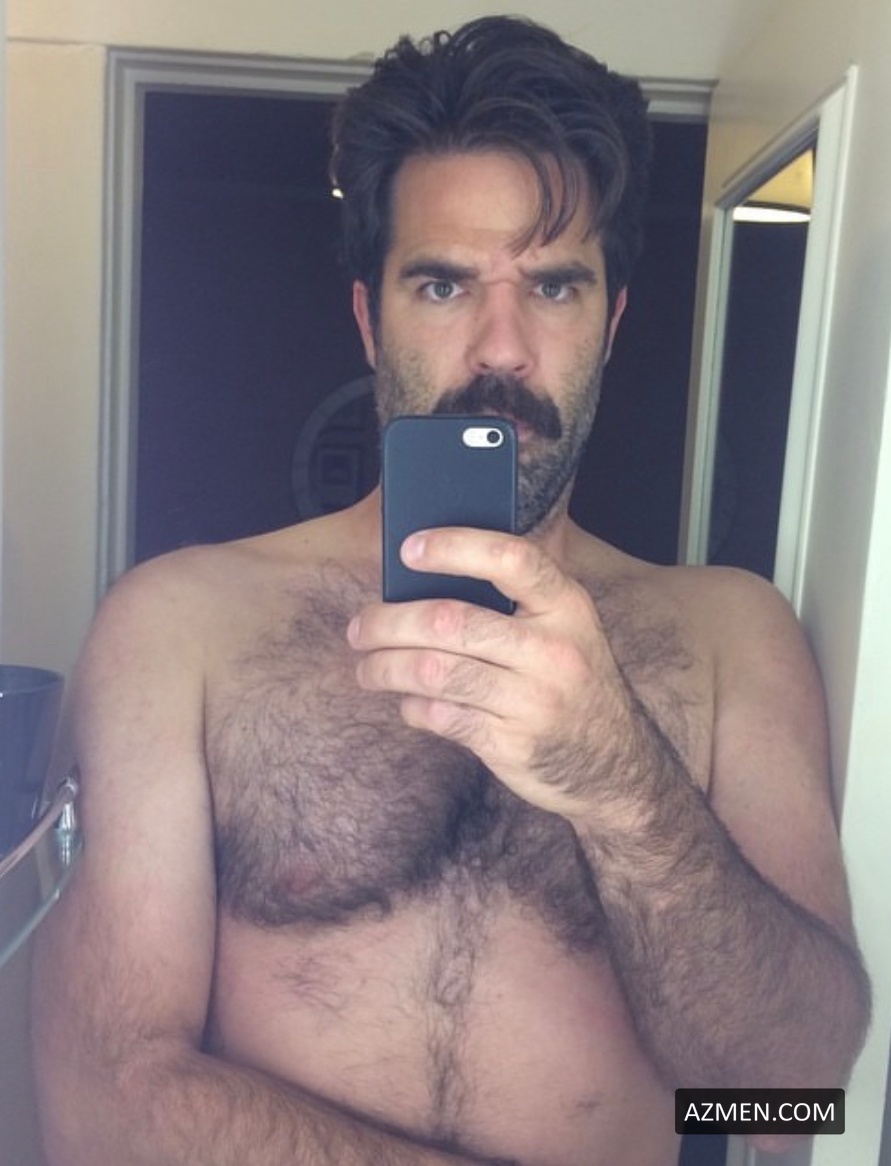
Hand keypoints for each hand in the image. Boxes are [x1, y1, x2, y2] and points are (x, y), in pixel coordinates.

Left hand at [348, 527, 632, 815]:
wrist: (617, 769)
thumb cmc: (573, 685)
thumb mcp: (569, 633)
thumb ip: (516, 605)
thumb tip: (422, 583)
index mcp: (568, 607)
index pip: (511, 559)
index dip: (455, 548)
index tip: (408, 549)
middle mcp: (554, 650)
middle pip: (451, 621)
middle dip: (390, 622)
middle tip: (360, 627)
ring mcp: (535, 700)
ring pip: (436, 671)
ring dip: (386, 667)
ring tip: (367, 668)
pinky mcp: (513, 743)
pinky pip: (442, 716)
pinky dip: (413, 707)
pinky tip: (407, 702)